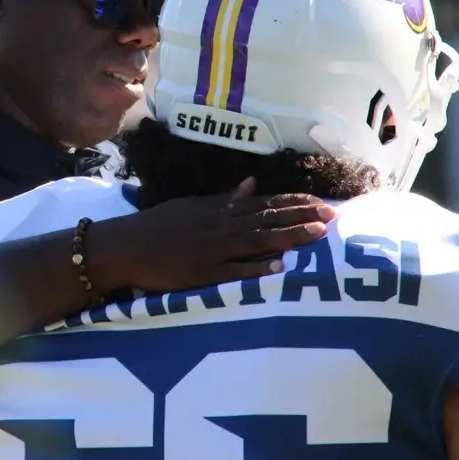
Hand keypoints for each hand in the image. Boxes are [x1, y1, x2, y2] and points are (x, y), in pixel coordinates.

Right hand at [87, 177, 333, 294]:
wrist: (125, 246)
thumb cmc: (157, 226)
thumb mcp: (191, 206)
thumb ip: (223, 199)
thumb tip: (251, 184)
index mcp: (218, 211)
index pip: (264, 204)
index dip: (294, 203)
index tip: (321, 202)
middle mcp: (219, 227)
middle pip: (267, 220)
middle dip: (302, 217)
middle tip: (333, 215)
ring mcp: (211, 251)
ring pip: (257, 241)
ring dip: (288, 236)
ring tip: (317, 234)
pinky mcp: (201, 275)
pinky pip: (232, 272)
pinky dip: (254, 269)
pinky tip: (278, 267)